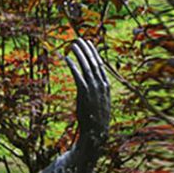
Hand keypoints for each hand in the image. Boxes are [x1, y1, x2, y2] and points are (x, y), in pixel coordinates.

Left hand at [65, 39, 110, 171]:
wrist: (96, 134)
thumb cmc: (96, 122)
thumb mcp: (99, 106)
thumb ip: (97, 95)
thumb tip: (92, 90)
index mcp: (106, 86)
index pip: (100, 65)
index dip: (94, 53)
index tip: (88, 44)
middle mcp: (101, 84)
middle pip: (93, 62)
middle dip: (86, 49)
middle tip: (79, 39)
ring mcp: (93, 88)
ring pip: (86, 66)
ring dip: (79, 54)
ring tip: (72, 44)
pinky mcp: (84, 93)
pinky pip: (77, 75)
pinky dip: (72, 65)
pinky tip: (67, 58)